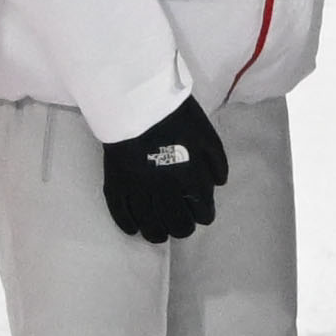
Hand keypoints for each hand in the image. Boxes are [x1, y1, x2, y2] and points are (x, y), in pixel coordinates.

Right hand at [100, 93, 229, 242]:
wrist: (137, 100)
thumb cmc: (176, 115)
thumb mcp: (207, 134)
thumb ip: (217, 162)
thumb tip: (218, 185)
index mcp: (191, 177)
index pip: (202, 212)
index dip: (204, 215)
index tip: (201, 212)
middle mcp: (166, 190)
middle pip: (177, 224)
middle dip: (182, 228)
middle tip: (181, 224)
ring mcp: (139, 189)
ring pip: (149, 225)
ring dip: (157, 234)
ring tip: (159, 234)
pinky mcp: (116, 184)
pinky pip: (120, 213)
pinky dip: (128, 225)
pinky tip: (134, 229)